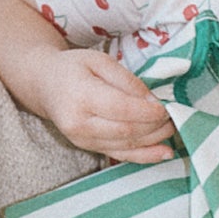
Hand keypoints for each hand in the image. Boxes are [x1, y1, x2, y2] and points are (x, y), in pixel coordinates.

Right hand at [37, 49, 177, 162]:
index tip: (165, 107)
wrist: (44, 85)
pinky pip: (120, 155)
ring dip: (154, 140)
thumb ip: (126, 80)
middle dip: (154, 126)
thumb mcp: (99, 61)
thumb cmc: (73, 68)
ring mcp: (82, 140)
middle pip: (125, 131)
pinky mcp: (88, 147)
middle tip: (173, 116)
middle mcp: (79, 123)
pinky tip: (163, 153)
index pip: (120, 109)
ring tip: (172, 129)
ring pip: (126, 146)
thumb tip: (151, 101)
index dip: (147, 111)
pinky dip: (145, 156)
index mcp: (80, 96)